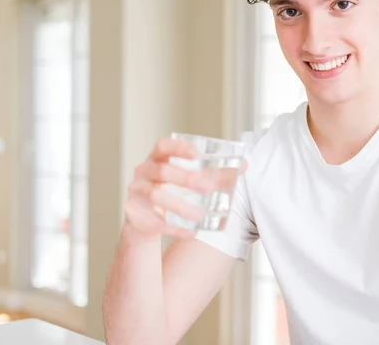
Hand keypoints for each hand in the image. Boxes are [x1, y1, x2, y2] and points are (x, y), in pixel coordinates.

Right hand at [124, 137, 245, 238]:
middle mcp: (143, 172)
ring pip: (156, 196)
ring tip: (200, 216)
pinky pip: (154, 221)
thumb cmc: (172, 190)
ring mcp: (136, 193)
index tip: (197, 153)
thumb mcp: (189, 178)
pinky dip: (174, 228)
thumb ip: (214, 172)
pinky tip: (191, 232)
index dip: (178, 147)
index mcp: (157, 158)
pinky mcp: (134, 214)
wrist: (146, 218)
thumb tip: (244, 165)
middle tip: (208, 186)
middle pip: (162, 171)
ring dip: (180, 206)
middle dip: (185, 178)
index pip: (162, 146)